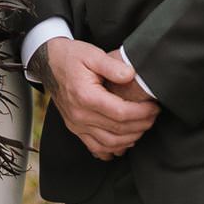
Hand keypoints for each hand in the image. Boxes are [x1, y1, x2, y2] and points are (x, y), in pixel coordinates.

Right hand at [39, 38, 158, 158]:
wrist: (49, 63)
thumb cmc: (72, 57)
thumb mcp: (92, 54)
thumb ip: (112, 65)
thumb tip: (132, 75)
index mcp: (85, 96)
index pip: (121, 113)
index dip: (142, 113)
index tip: (154, 107)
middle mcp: (79, 115)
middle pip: (118, 130)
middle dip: (141, 125)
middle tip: (153, 116)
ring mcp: (76, 124)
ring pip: (109, 143)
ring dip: (130, 139)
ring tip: (143, 127)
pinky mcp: (75, 128)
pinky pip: (95, 148)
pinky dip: (112, 149)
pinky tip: (124, 142)